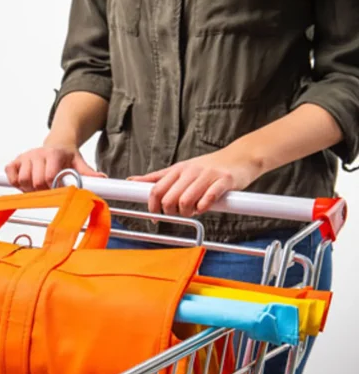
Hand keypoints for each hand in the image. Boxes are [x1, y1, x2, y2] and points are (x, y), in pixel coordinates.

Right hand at [5, 145, 105, 191]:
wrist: (57, 143)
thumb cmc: (67, 156)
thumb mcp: (79, 162)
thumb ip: (88, 172)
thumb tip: (102, 179)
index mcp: (53, 153)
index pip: (49, 176)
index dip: (52, 188)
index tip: (57, 190)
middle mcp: (37, 153)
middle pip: (34, 181)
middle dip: (41, 190)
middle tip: (48, 191)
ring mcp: (25, 157)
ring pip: (22, 179)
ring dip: (28, 188)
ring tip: (38, 188)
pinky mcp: (16, 161)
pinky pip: (10, 174)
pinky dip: (15, 182)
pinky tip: (25, 183)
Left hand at [128, 147, 263, 216]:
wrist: (240, 157)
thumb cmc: (208, 167)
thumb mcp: (181, 169)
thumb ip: (158, 177)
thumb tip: (133, 180)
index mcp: (178, 170)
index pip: (156, 190)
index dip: (152, 206)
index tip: (155, 216)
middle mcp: (190, 171)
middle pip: (169, 199)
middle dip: (170, 212)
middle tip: (177, 214)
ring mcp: (207, 175)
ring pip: (186, 200)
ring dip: (186, 212)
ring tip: (192, 211)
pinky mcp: (224, 181)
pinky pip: (208, 198)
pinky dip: (203, 208)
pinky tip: (203, 208)